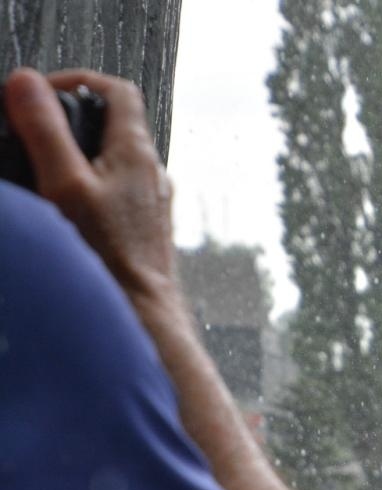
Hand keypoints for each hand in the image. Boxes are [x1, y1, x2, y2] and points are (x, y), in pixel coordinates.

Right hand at [4, 68, 175, 298]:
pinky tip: (65, 205)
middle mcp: (153, 173)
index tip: (41, 92)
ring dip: (78, 153)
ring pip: (114, 159)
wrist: (142, 314)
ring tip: (43, 167)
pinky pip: (116, 190)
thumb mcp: (65, 184)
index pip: (118, 90)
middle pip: (115, 123)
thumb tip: (25, 82)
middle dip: (71, 118)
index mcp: (137, 153)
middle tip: (33, 128)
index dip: (78, 79)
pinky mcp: (146, 226)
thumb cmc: (108, 257)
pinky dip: (89, 184)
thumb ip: (45, 131)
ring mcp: (152, 201)